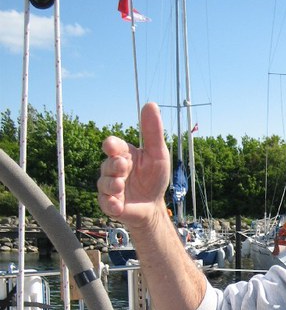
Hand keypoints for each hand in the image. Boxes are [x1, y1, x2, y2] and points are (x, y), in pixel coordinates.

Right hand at [97, 102, 169, 227]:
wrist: (153, 206)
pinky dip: (110, 203)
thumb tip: (150, 103)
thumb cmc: (154, 177)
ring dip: (112, 184)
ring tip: (120, 185)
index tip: (112, 147)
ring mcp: (109, 187)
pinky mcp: (109, 204)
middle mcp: (113, 169)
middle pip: (107, 164)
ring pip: (104, 183)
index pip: (112, 145)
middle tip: (123, 167)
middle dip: (114, 165)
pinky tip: (117, 204)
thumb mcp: (158, 154)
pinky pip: (105, 202)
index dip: (111, 146)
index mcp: (124, 154)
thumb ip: (153, 132)